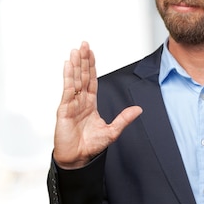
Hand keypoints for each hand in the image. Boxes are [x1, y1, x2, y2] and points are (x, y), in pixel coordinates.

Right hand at [53, 42, 141, 168]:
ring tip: (76, 50)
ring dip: (75, 65)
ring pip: (74, 80)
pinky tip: (68, 66)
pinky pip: (67, 91)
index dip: (91, 66)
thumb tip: (139, 109)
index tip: (91, 52)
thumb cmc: (90, 146)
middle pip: (82, 76)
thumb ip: (124, 119)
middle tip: (84, 44)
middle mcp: (80, 101)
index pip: (91, 80)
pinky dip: (68, 78)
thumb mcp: (112, 131)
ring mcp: (71, 104)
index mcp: (90, 104)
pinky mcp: (64, 110)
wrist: (78, 159)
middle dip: (83, 60)